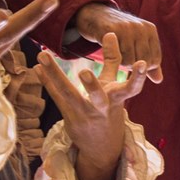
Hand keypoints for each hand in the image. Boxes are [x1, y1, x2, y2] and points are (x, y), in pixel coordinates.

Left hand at [36, 33, 147, 179]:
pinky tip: (36, 67)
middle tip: (84, 72)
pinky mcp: (69, 116)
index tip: (143, 63)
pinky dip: (47, 80)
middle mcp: (102, 107)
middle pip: (98, 96)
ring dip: (55, 76)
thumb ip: (113, 59)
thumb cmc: (109, 108)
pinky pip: (56, 96)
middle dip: (93, 85)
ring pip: (68, 95)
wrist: (102, 146)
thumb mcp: (115, 86)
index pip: (131, 87)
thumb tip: (111, 32)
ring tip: (43, 58)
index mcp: (118, 99)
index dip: (138, 76)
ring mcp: (83, 113)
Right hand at [75, 2, 162, 82]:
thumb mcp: (137, 44)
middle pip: (144, 61)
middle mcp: (141, 27)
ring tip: (118, 55)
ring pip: (131, 60)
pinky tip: (111, 51)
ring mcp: (128, 28)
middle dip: (134, 67)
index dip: (145, 68)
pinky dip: (114, 59)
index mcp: (150, 29)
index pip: (156, 59)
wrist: (97, 17)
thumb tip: (159, 80)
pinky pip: (118, 55)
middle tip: (125, 61)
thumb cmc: (120, 33)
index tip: (135, 64)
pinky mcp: (113, 31)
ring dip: (123, 63)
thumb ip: (148, 62)